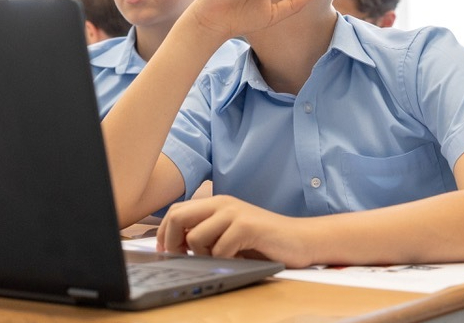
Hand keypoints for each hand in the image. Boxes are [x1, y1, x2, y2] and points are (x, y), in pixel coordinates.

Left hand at [157, 195, 313, 267]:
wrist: (299, 239)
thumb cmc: (263, 241)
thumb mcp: (228, 234)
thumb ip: (205, 233)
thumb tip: (174, 246)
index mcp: (215, 203)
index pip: (175, 211)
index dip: (163, 233)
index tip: (165, 252)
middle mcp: (222, 203)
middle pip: (177, 217)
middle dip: (171, 242)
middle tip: (180, 258)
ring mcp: (234, 213)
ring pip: (196, 237)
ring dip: (202, 256)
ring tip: (220, 258)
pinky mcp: (246, 226)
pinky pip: (219, 249)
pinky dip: (224, 260)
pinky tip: (238, 258)